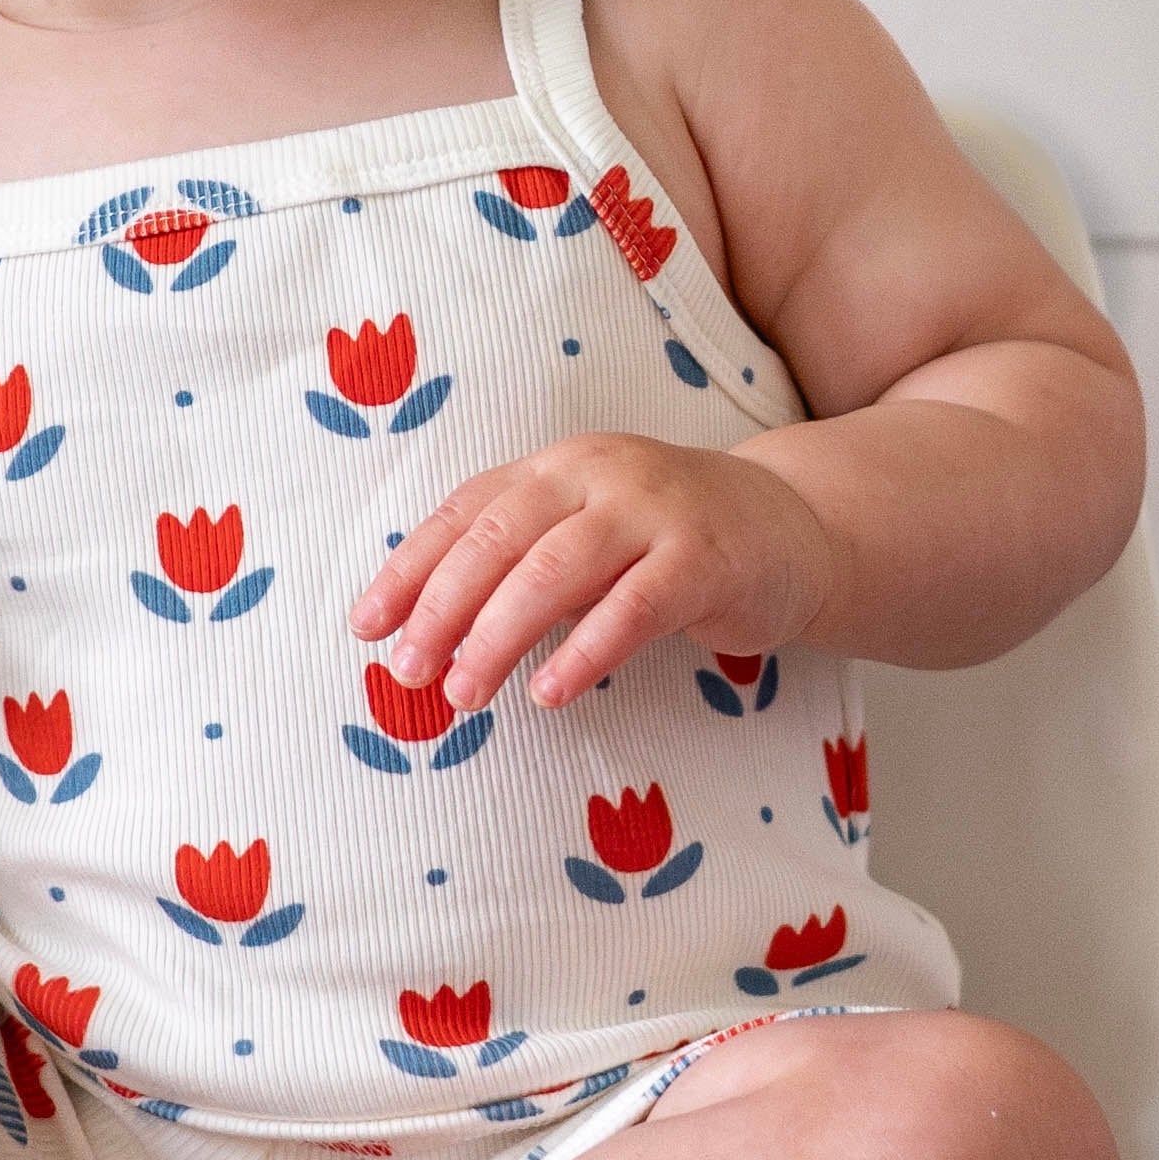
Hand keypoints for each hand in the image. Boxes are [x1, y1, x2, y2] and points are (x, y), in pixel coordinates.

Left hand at [352, 436, 835, 712]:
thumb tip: (427, 631)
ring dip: (499, 635)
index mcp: (556, 466)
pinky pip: (634, 606)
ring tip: (465, 692)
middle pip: (499, 538)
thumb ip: (521, 565)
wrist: (792, 529)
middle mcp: (598, 474)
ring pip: (556, 569)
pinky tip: (552, 693)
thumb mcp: (587, 536)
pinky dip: (585, 650)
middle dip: (443, 608)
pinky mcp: (704, 557)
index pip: (465, 512)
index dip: (410, 569)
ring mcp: (654, 510)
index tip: (366, 628)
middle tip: (409, 672)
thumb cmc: (669, 543)